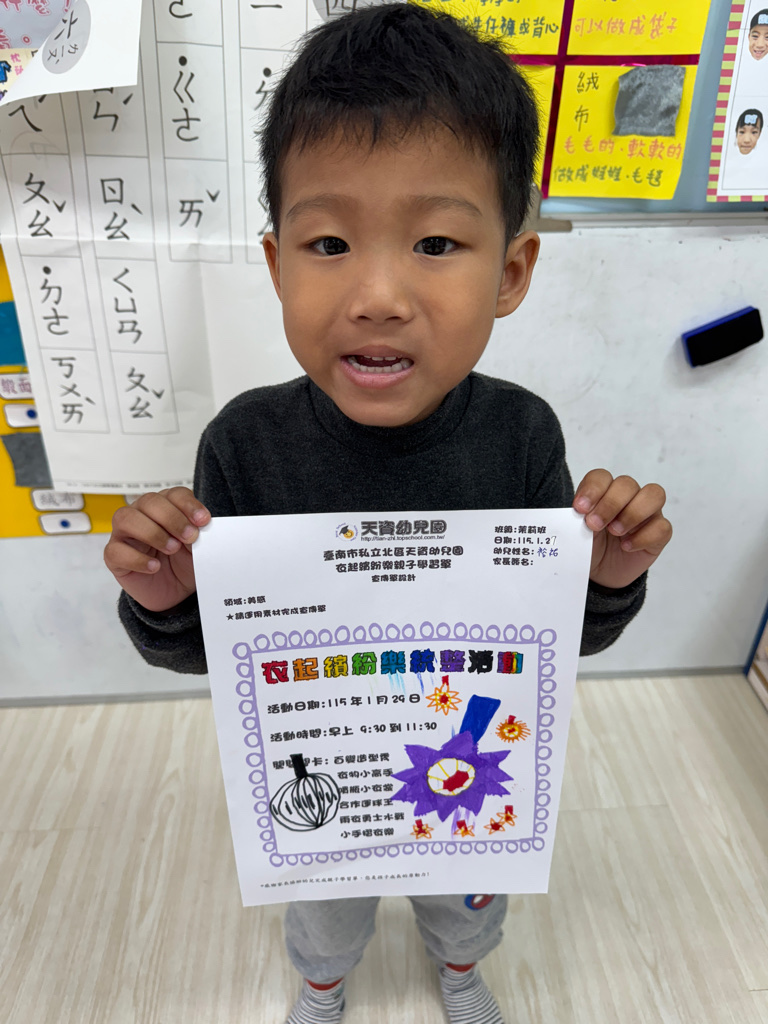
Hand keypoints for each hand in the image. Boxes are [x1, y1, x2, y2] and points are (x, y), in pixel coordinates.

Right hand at [103, 487, 210, 611]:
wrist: (175, 592)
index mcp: (165, 507)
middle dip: (172, 518)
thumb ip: (197, 534)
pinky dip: (137, 559)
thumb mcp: (198, 548)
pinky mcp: (114, 556)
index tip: (203, 520)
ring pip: (126, 518)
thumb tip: (198, 528)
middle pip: (149, 501)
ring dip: (152, 532)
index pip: (173, 494)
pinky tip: (154, 566)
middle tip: (189, 537)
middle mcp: (142, 515)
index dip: (188, 505)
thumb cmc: (183, 563)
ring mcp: (124, 534)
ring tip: (172, 549)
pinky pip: (116, 550)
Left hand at [573, 470, 671, 589]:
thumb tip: (577, 515)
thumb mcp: (576, 533)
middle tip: (595, 524)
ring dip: (633, 513)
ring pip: (654, 495)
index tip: (580, 508)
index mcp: (604, 491)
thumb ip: (577, 520)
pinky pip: (662, 526)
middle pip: (627, 484)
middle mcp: (629, 497)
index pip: (602, 477)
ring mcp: (647, 513)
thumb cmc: (590, 545)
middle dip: (610, 503)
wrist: (600, 571)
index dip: (592, 489)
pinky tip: (626, 546)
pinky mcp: (659, 534)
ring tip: (615, 532)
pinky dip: (643, 536)